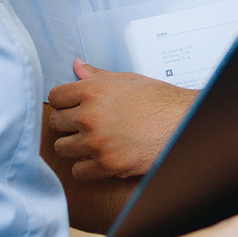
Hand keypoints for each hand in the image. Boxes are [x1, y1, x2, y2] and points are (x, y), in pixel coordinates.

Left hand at [47, 60, 196, 179]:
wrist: (181, 122)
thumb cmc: (158, 99)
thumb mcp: (127, 80)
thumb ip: (97, 76)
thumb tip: (78, 66)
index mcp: (93, 91)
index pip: (55, 97)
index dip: (64, 101)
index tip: (71, 106)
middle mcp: (90, 116)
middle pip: (56, 123)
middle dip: (69, 123)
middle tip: (85, 124)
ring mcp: (96, 142)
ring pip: (63, 148)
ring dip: (74, 145)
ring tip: (90, 141)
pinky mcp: (106, 164)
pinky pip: (78, 170)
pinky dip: (86, 166)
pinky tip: (98, 157)